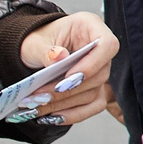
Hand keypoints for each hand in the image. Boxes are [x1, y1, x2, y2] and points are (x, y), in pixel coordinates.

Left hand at [16, 12, 119, 128]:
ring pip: (94, 93)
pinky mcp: (95, 89)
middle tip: (41, 97)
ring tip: (38, 106)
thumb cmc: (38, 40)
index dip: (93, 64)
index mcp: (90, 27)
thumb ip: (45, 50)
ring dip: (65, 103)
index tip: (70, 77)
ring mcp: (99, 71)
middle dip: (70, 89)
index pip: (108, 45)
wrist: (35, 50)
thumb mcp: (34, 42)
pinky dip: (72, 114)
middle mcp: (100, 49)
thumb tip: (59, 58)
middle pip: (100, 74)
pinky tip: (52, 117)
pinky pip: (91, 106)